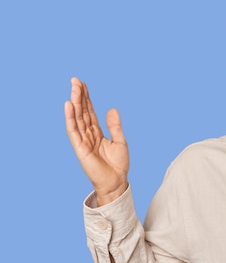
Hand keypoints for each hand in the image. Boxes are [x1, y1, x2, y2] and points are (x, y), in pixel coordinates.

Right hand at [65, 78, 128, 205]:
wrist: (116, 182)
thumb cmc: (118, 165)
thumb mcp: (120, 141)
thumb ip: (115, 125)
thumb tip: (111, 109)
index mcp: (97, 133)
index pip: (89, 112)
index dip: (87, 98)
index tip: (83, 84)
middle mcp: (88, 135)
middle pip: (82, 112)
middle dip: (79, 96)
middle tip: (75, 80)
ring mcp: (83, 140)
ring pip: (77, 118)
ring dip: (75, 102)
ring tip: (73, 88)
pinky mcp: (80, 148)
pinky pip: (73, 130)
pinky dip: (70, 118)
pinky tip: (69, 106)